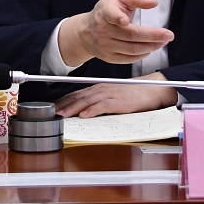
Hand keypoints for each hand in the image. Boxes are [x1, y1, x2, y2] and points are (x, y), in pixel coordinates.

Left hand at [54, 72, 177, 117]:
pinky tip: (84, 115)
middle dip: (64, 105)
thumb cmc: (133, 94)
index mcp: (99, 88)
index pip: (77, 93)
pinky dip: (92, 110)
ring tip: (62, 115)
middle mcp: (102, 89)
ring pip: (87, 101)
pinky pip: (103, 106)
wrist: (151, 90)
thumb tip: (84, 110)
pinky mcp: (119, 101)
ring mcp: (110, 94)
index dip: (64, 100)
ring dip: (73, 108)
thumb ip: (99, 100)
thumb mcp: (113, 96)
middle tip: (51, 113)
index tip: (53, 108)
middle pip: (79, 97)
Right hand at [58, 0, 173, 66]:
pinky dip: (143, 54)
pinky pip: (130, 59)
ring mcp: (106, 45)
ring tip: (163, 41)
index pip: (111, 14)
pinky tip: (150, 48)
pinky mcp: (109, 57)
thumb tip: (152, 2)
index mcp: (106, 12)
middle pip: (131, 35)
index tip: (124, 20)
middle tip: (168, 35)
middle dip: (153, 36)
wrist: (86, 31)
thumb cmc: (106, 13)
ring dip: (151, 46)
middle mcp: (104, 29)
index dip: (118, 18)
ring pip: (132, 49)